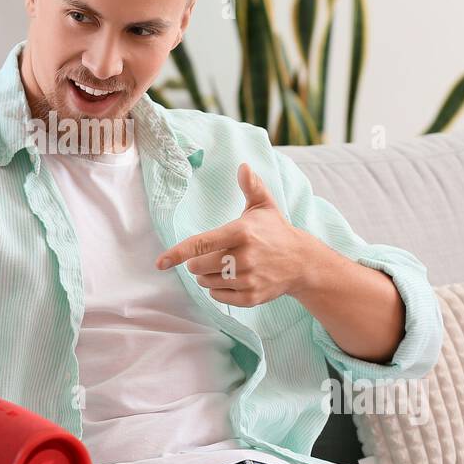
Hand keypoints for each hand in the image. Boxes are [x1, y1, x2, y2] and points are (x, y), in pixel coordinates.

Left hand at [155, 162, 310, 306]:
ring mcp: (248, 279)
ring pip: (206, 282)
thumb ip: (251, 186)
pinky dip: (219, 289)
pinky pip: (218, 296)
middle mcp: (244, 258)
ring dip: (207, 276)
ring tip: (225, 265)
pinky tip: (232, 278)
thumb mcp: (264, 206)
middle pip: (198, 267)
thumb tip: (243, 166)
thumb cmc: (276, 231)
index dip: (178, 253)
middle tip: (211, 255)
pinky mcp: (251, 297)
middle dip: (196, 262)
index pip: (201, 244)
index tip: (161, 262)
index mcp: (241, 233)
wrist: (302, 263)